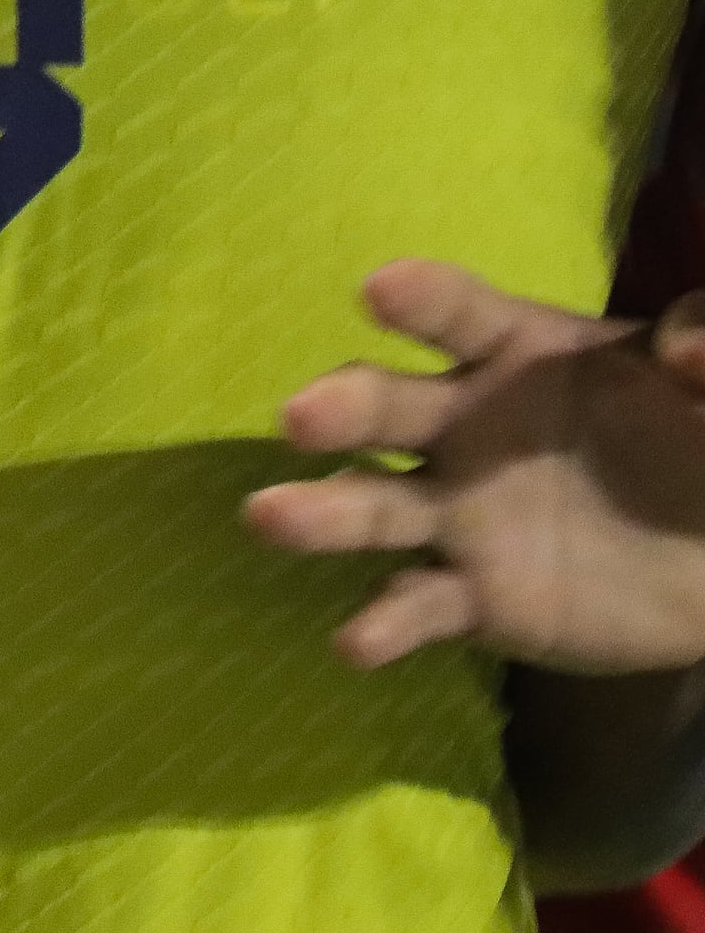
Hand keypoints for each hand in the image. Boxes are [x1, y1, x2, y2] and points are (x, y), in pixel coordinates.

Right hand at [245, 260, 704, 674]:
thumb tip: (681, 352)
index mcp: (520, 354)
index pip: (460, 316)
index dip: (421, 301)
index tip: (380, 290)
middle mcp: (463, 426)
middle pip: (386, 406)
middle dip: (341, 406)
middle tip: (300, 418)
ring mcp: (458, 514)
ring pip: (375, 507)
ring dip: (321, 511)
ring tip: (269, 518)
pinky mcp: (474, 600)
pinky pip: (418, 608)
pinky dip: (383, 624)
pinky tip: (357, 642)